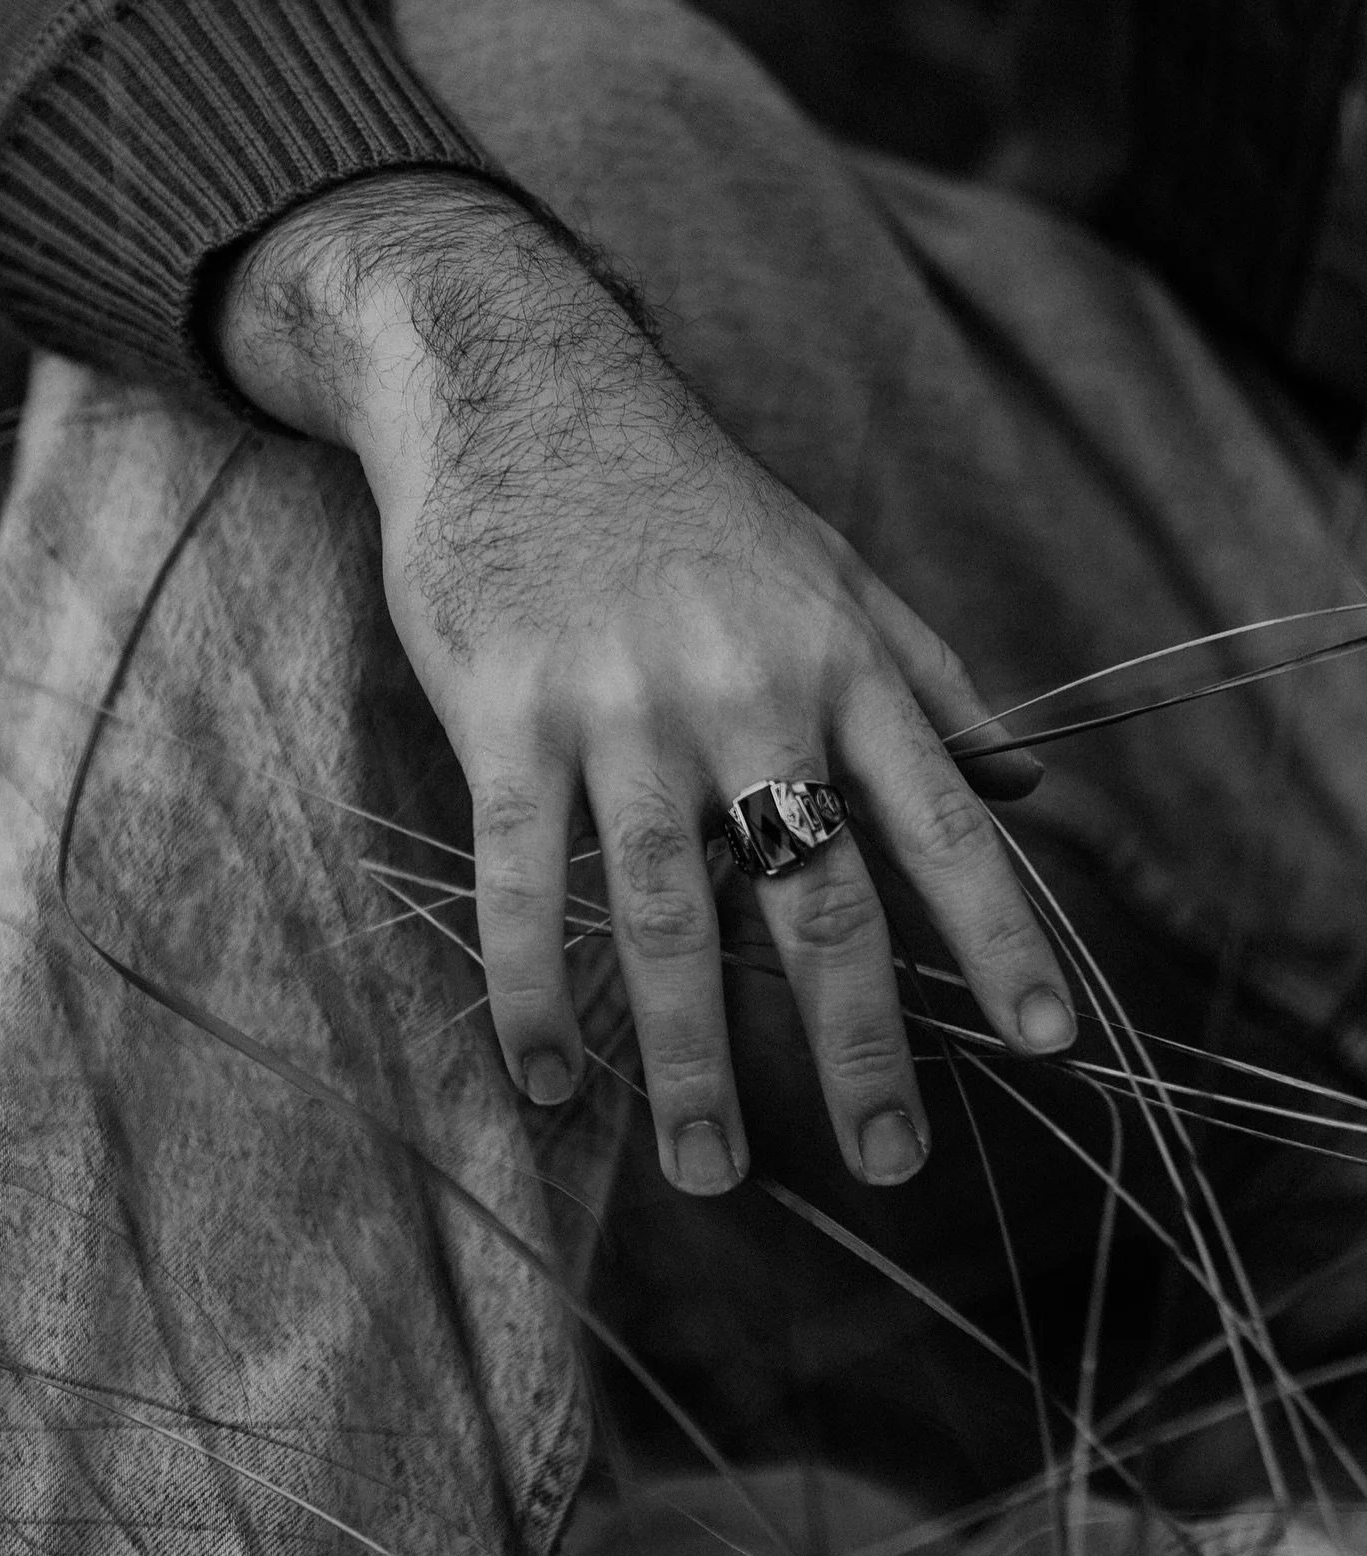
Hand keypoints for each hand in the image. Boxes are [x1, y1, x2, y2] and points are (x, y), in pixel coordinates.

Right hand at [209, 172, 1075, 1193]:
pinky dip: (534, 991)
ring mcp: (623, 706)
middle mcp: (746, 691)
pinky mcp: (508, 713)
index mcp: (838, 660)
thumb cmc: (685, 492)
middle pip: (817, 897)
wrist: (524, 387)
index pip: (940, 821)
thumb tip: (1032, 786)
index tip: (1047, 1044)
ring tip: (717, 1169)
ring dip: (692, 1059)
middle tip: (890, 1160)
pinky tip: (550, 1077)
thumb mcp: (834, 565)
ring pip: (672, 915)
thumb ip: (932, 677)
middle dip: (859, 1043)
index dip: (1001, 936)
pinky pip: (525, 879)